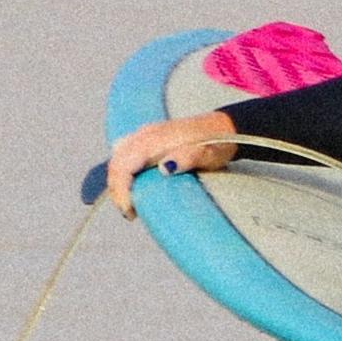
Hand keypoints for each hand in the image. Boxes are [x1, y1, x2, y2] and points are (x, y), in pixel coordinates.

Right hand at [104, 108, 238, 210]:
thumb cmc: (218, 143)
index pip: (123, 164)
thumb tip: (165, 167)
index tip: (130, 210)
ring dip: (117, 183)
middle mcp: (145, 134)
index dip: (121, 189)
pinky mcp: (145, 140)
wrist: (224, 128)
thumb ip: (188, 158)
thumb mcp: (208, 154)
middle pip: (116, 163)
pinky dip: (122, 174)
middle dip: (117, 190)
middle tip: (130, 212)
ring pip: (117, 159)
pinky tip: (130, 188)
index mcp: (155, 139)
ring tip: (129, 204)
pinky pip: (123, 155)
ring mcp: (143, 135)